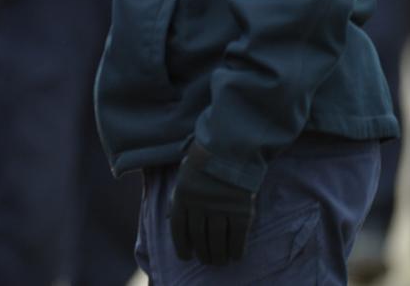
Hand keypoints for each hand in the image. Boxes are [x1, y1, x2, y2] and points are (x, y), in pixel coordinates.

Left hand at [169, 144, 255, 264]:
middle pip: (199, 237)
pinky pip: (238, 236)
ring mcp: (221, 208)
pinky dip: (236, 249)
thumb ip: (178, 196)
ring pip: (217, 239)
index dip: (181, 245)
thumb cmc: (206, 159)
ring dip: (218, 255)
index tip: (186, 257)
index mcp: (182, 194)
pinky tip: (236, 256)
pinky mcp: (241, 210)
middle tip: (207, 261)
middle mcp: (199, 204)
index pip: (178, 227)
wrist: (232, 147)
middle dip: (203, 253)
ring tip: (220, 262)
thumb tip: (168, 216)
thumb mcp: (184, 175)